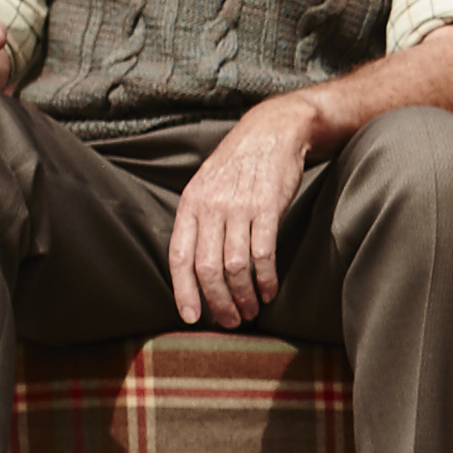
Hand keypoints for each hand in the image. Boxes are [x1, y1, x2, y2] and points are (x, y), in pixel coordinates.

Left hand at [166, 94, 318, 326]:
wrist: (273, 132)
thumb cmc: (240, 164)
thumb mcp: (207, 186)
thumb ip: (200, 221)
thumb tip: (196, 265)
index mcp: (190, 204)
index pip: (179, 257)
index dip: (184, 291)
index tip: (192, 317)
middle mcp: (211, 207)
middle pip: (207, 268)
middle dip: (219, 302)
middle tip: (231, 320)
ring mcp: (239, 207)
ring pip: (236, 266)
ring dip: (244, 296)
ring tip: (252, 310)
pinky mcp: (268, 207)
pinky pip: (263, 254)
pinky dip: (266, 279)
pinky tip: (270, 290)